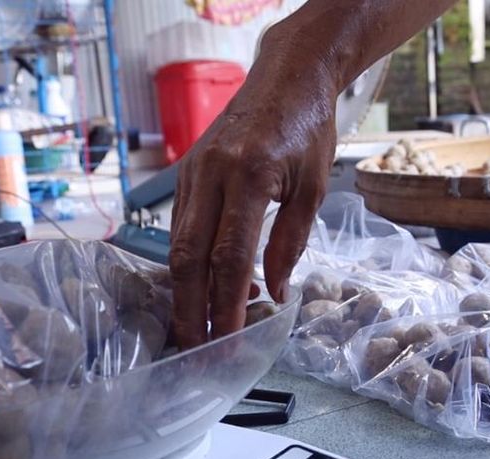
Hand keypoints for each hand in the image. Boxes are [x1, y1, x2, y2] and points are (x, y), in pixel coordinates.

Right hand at [169, 47, 337, 347]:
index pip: (229, 257)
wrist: (285, 78)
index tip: (227, 341)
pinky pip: (180, 226)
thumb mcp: (313, 188)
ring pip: (177, 245)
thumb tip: (273, 292)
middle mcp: (211, 175)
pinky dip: (189, 261)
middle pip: (187, 257)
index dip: (226, 304)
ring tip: (200, 326)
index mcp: (248, 176)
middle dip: (190, 309)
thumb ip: (290, 243)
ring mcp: (192, 174)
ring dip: (186, 291)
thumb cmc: (306, 130)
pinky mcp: (186, 175)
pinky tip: (205, 283)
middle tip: (197, 349)